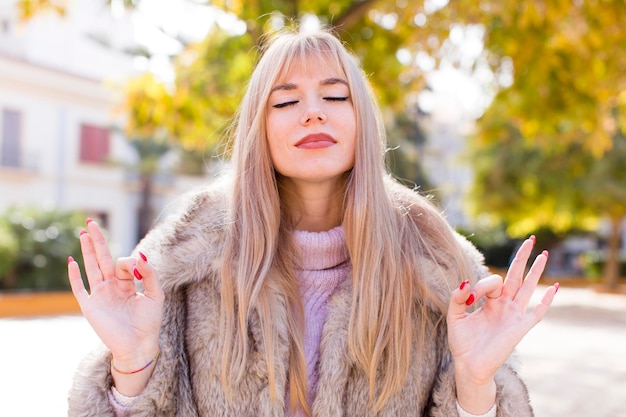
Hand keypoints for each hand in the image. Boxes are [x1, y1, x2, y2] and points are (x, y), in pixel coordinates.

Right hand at [67, 219, 163, 372]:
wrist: (139, 346)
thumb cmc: (149, 323)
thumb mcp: (156, 295)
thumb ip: (149, 274)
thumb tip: (140, 255)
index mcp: (127, 284)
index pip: (123, 263)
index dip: (129, 262)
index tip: (136, 268)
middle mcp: (112, 287)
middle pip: (102, 258)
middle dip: (97, 240)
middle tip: (90, 222)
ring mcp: (100, 295)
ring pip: (91, 267)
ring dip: (87, 250)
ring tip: (83, 233)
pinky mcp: (90, 306)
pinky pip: (79, 288)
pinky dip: (74, 276)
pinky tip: (71, 261)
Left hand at [446, 236, 557, 412]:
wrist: (469, 366)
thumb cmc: (463, 343)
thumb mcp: (454, 316)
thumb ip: (458, 298)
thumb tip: (466, 282)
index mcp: (489, 302)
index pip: (493, 282)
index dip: (482, 285)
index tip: (471, 296)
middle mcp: (504, 306)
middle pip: (515, 276)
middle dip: (522, 258)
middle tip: (531, 239)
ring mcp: (514, 316)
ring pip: (527, 288)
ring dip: (536, 271)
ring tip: (544, 254)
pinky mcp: (520, 329)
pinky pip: (536, 312)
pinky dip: (546, 300)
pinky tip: (555, 288)